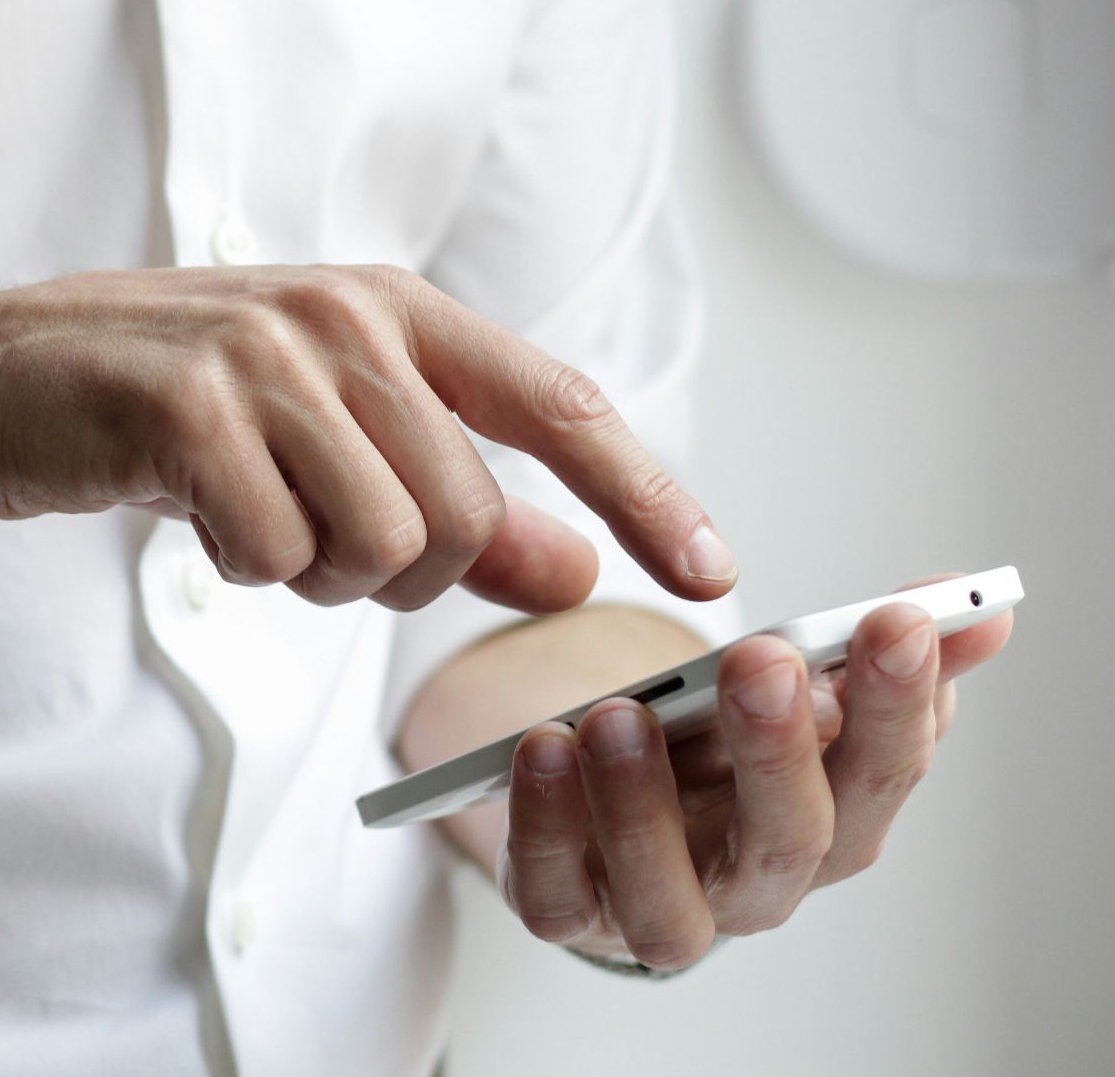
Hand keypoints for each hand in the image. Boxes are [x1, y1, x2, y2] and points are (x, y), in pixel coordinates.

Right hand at [0, 265, 736, 612]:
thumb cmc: (165, 409)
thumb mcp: (325, 440)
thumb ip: (457, 503)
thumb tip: (575, 572)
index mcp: (393, 309)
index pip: (559, 406)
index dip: (645, 493)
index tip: (710, 572)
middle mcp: (345, 317)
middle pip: (464, 516)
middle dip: (399, 573)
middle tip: (311, 540)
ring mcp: (267, 357)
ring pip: (381, 545)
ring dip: (315, 574)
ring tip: (248, 516)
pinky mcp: (190, 410)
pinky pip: (277, 556)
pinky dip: (242, 569)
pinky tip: (194, 514)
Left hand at [496, 576, 1014, 968]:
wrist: (608, 810)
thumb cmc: (714, 754)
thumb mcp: (789, 694)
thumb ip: (871, 654)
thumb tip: (980, 609)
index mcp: (831, 822)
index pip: (884, 774)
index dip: (897, 703)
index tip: (895, 619)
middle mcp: (756, 884)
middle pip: (788, 841)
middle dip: (779, 749)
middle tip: (762, 660)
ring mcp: (660, 908)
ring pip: (667, 895)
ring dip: (643, 804)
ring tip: (619, 714)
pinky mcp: (568, 913)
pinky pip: (553, 894)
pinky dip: (544, 827)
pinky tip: (541, 748)